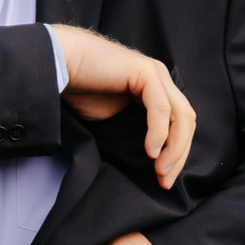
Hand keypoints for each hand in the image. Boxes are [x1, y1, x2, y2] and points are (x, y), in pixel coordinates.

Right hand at [52, 25, 197, 189]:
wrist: (58, 64)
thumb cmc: (78, 88)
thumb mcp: (112, 115)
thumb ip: (134, 127)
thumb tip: (148, 155)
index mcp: (155, 89)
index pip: (179, 124)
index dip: (176, 153)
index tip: (163, 179)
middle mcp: (161, 80)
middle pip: (186, 122)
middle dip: (179, 155)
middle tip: (165, 180)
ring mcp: (156, 74)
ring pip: (180, 116)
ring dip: (174, 148)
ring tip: (160, 170)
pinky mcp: (146, 73)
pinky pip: (160, 109)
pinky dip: (158, 133)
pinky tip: (151, 151)